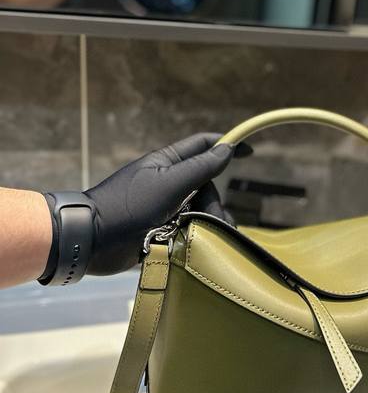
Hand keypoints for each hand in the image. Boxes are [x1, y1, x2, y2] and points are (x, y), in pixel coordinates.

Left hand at [83, 133, 247, 275]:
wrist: (93, 241)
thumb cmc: (129, 206)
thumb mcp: (169, 184)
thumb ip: (200, 167)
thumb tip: (227, 148)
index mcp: (167, 163)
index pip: (202, 146)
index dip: (226, 145)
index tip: (250, 151)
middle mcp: (167, 183)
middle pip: (206, 187)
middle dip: (214, 205)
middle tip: (217, 222)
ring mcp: (163, 208)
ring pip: (199, 211)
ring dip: (209, 224)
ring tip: (212, 239)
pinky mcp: (159, 231)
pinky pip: (187, 230)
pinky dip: (196, 237)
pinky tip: (200, 247)